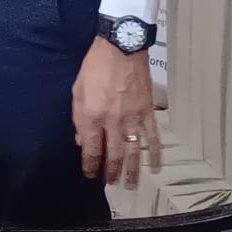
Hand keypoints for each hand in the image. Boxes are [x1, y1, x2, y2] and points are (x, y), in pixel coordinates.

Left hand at [72, 37, 160, 189]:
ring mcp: (132, 118)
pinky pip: (152, 138)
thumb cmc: (96, 65)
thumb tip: (79, 138)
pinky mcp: (147, 112)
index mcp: (92, 115)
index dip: (90, 165)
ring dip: (132, 171)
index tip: (90, 174)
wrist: (122, 46)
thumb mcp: (77, 89)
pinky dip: (155, 154)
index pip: (90, 149)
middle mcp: (112, 121)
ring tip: (130, 185)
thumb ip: (78, 117)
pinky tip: (155, 167)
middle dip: (110, 173)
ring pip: (133, 152)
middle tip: (110, 183)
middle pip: (112, 155)